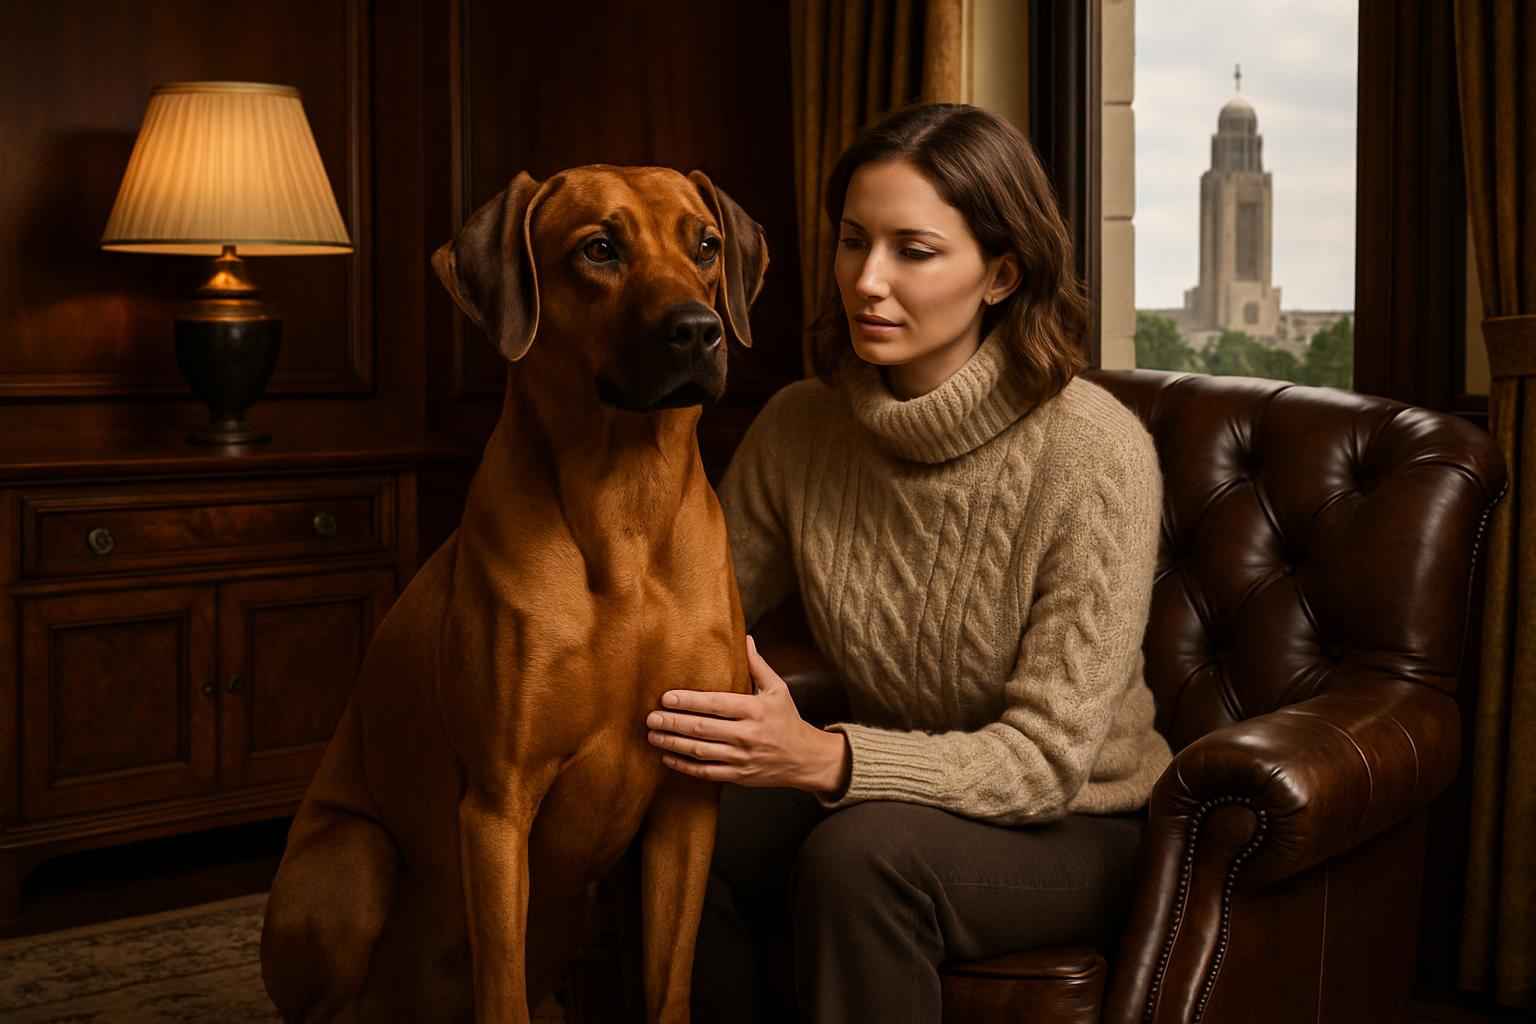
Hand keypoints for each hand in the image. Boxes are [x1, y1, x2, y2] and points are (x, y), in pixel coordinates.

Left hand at [646, 635, 850, 794]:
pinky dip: (685, 766)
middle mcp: (747, 734)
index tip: (666, 697)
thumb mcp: (778, 689)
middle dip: (673, 723)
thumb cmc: (787, 720)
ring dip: (674, 744)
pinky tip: (668, 757)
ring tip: (653, 736)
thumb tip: (746, 638)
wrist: (805, 758)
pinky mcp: (739, 776)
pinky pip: (707, 772)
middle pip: (703, 728)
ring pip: (701, 751)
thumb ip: (758, 665)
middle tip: (650, 718)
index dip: (689, 701)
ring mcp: (742, 758)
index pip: (716, 704)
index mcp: (755, 710)